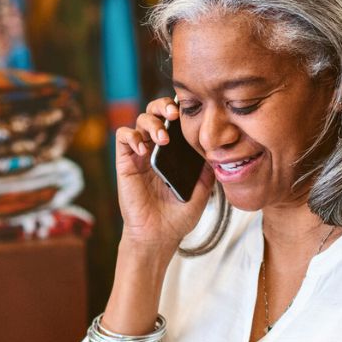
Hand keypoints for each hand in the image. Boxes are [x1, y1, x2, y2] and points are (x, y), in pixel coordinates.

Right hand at [115, 97, 215, 253]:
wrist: (160, 236)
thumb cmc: (179, 216)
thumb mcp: (202, 189)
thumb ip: (208, 169)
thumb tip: (219, 150)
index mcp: (174, 153)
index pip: (174, 121)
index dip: (179, 110)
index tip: (191, 109)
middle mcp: (156, 149)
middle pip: (155, 112)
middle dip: (163, 106)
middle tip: (174, 115)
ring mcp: (140, 155)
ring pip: (139, 120)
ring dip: (151, 122)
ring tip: (163, 138)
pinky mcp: (125, 163)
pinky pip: (122, 137)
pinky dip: (132, 136)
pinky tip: (144, 149)